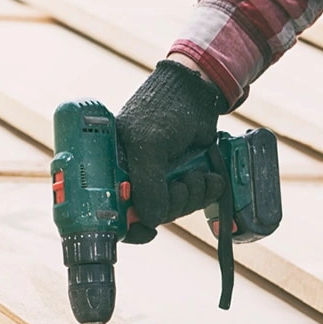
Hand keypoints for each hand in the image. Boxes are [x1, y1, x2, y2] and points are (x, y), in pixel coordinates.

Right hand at [116, 58, 228, 243]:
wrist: (198, 93)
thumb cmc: (165, 108)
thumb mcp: (149, 146)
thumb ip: (147, 185)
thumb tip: (149, 220)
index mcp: (112, 167)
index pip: (113, 212)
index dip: (130, 226)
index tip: (148, 230)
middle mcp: (133, 176)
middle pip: (150, 215)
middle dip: (173, 205)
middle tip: (181, 184)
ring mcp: (159, 178)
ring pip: (174, 209)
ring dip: (192, 196)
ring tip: (197, 174)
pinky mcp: (181, 176)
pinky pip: (192, 199)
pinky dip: (205, 191)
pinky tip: (210, 177)